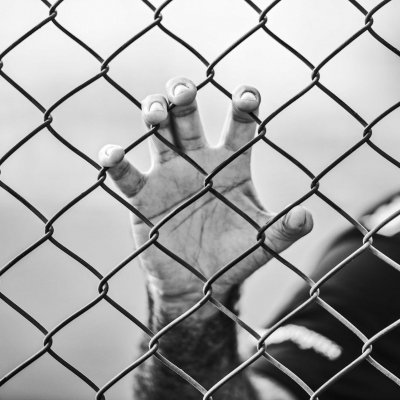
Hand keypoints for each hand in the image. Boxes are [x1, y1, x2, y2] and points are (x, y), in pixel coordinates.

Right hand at [98, 77, 312, 305]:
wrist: (197, 282)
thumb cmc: (232, 258)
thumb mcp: (261, 244)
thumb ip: (282, 231)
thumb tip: (305, 217)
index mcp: (232, 166)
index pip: (240, 127)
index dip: (243, 107)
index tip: (246, 96)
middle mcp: (198, 162)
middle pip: (189, 118)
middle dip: (185, 98)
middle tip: (184, 92)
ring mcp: (168, 176)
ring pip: (158, 134)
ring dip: (154, 115)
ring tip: (156, 111)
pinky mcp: (143, 196)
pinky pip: (126, 175)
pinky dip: (117, 163)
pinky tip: (112, 155)